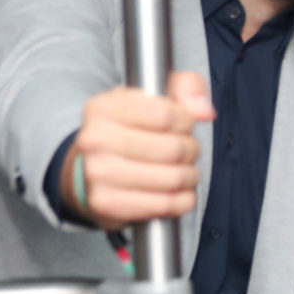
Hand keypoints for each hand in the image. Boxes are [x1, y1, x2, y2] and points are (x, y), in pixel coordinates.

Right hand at [60, 71, 215, 230]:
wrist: (89, 172)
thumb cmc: (129, 131)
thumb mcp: (153, 97)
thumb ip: (186, 88)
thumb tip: (204, 111)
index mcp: (103, 108)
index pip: (167, 114)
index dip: (186, 121)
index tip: (181, 125)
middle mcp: (95, 139)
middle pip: (174, 148)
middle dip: (191, 150)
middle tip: (185, 151)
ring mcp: (98, 174)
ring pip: (174, 178)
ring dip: (189, 176)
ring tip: (182, 171)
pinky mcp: (108, 204)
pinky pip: (167, 205)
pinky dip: (183, 200)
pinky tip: (175, 191)